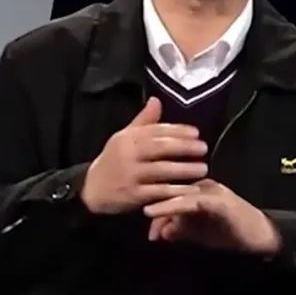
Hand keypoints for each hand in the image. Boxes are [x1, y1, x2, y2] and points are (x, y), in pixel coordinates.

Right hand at [80, 97, 208, 214]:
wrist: (91, 189)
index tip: (196, 132)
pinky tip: (191, 190)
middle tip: (204, 148)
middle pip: (160, 148)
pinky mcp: (133, 195)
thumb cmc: (113, 161)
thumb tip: (156, 100)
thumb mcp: (123, 138)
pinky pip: (158, 192)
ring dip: (184, 169)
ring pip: (162, 170)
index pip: (154, 131)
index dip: (177, 131)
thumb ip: (143, 121)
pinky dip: (176, 191)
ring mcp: (130, 175)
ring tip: (203, 168)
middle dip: (184, 147)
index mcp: (126, 138)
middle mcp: (127, 154)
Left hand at [144, 179, 280, 255]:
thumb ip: (177, 230)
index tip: (141, 220)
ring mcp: (210, 191)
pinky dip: (174, 207)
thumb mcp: (196, 233)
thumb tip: (158, 234)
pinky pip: (192, 203)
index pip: (168, 189)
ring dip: (161, 202)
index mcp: (194, 188)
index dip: (152, 202)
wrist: (260, 237)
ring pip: (180, 193)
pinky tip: (161, 212)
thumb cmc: (228, 233)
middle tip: (141, 220)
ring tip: (145, 211)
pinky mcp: (218, 201)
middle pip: (171, 189)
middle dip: (154, 203)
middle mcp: (201, 184)